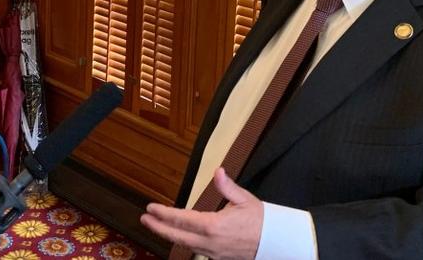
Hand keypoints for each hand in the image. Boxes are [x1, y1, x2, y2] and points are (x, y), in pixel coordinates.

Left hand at [141, 167, 262, 259]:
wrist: (277, 242)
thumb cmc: (261, 220)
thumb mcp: (244, 200)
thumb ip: (227, 186)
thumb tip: (218, 171)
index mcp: (214, 225)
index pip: (182, 219)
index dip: (163, 214)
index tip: (151, 208)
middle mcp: (210, 242)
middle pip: (177, 236)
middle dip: (158, 228)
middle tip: (144, 219)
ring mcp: (214, 252)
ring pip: (186, 245)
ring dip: (170, 236)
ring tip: (157, 226)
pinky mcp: (218, 258)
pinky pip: (197, 251)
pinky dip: (185, 243)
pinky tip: (178, 236)